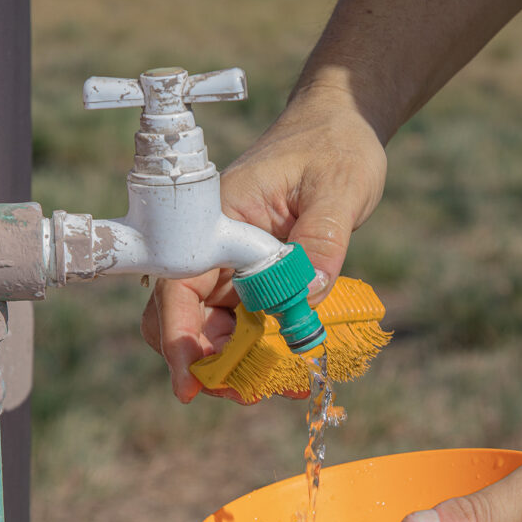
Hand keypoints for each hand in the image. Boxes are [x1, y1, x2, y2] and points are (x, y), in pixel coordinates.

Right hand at [141, 86, 386, 401]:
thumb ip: (321, 241)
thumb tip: (304, 298)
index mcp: (219, 217)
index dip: (179, 338)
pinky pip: (243, 320)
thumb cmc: (335, 146)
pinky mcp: (252, 274)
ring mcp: (231, 261)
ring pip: (212, 326)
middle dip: (203, 363)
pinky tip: (288, 365)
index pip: (179, 284)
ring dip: (234, 363)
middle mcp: (214, 244)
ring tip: (276, 388)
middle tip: (244, 395)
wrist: (342, 127)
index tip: (189, 382)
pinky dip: (258, 348)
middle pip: (183, 316)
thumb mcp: (338, 190)